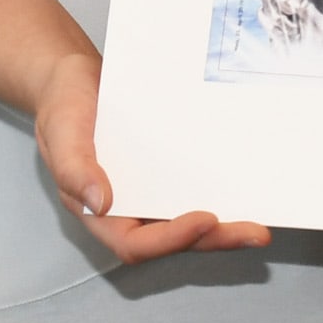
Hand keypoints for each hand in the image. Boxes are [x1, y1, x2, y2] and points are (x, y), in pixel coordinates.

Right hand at [32, 46, 269, 262]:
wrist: (74, 78)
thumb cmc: (63, 106)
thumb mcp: (62, 132)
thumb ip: (75, 170)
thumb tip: (101, 204)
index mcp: (98, 213)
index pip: (135, 243)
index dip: (171, 239)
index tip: (205, 219)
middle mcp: (128, 211)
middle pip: (173, 240)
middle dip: (215, 241)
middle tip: (255, 233)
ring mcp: (149, 195)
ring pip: (188, 223)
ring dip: (224, 228)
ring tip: (260, 225)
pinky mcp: (166, 176)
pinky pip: (193, 192)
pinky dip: (220, 197)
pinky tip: (247, 191)